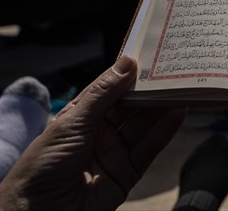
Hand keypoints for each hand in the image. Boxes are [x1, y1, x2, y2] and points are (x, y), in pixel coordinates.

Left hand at [0, 56, 184, 210]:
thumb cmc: (45, 163)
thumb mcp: (73, 121)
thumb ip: (104, 94)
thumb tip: (128, 61)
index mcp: (82, 116)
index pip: (111, 89)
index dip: (129, 73)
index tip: (152, 54)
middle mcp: (100, 132)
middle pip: (131, 106)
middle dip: (150, 89)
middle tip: (174, 69)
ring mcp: (114, 152)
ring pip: (143, 125)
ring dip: (162, 107)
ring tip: (182, 86)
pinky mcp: (127, 173)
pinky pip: (149, 149)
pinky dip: (164, 131)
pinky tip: (178, 113)